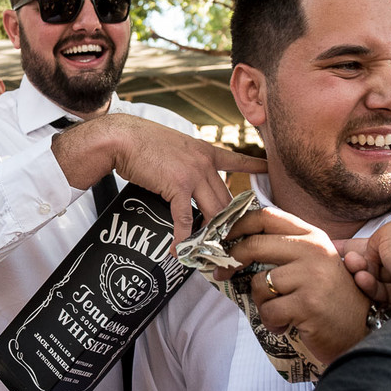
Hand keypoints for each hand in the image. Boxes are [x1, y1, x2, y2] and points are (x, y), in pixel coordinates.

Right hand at [52, 113, 266, 246]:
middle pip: (226, 198)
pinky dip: (182, 237)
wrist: (122, 138)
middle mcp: (204, 163)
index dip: (253, 164)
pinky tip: (177, 250)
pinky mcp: (177, 186)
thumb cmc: (140, 141)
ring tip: (211, 252)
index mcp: (204, 151)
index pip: (235, 159)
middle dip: (229, 223)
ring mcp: (193, 174)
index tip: (268, 168)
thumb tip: (183, 180)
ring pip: (213, 211)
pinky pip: (185, 218)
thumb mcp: (172, 146)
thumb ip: (184, 162)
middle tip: (230, 242)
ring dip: (212, 234)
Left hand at [223, 207, 369, 364]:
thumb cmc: (332, 300)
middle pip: (254, 245)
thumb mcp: (314, 265)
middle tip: (222, 274)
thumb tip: (236, 245)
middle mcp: (314, 250)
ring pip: (260, 284)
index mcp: (313, 236)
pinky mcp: (308, 304)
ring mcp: (312, 276)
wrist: (365, 333)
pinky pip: (269, 310)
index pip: (267, 216)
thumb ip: (285, 251)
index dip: (238, 225)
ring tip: (280, 312)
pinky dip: (272, 323)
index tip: (223, 239)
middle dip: (231, 262)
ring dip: (262, 303)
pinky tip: (287, 325)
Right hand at [339, 178, 390, 304]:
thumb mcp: (389, 232)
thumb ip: (373, 242)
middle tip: (333, 248)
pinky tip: (362, 279)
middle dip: (357, 248)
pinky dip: (370, 284)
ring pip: (377, 269)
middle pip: (382, 245)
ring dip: (360, 267)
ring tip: (353, 265)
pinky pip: (382, 289)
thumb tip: (372, 261)